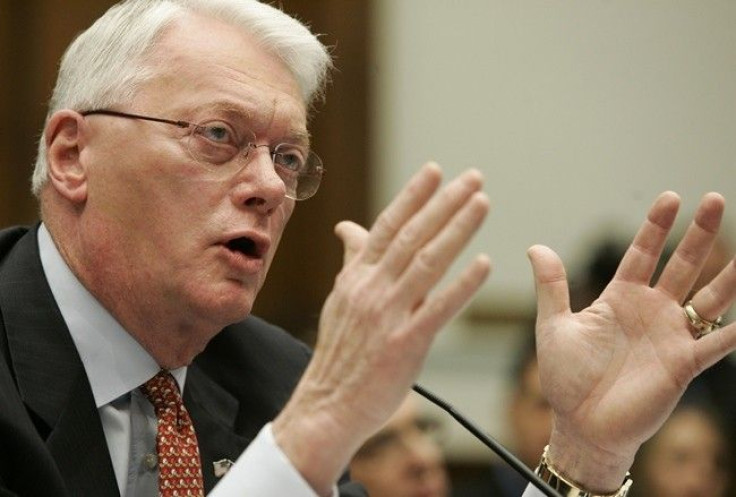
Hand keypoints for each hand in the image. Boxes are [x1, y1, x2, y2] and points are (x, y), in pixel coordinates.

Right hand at [273, 163, 490, 494]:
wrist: (328, 404)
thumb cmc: (340, 352)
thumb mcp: (340, 299)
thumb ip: (352, 260)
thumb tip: (350, 227)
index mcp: (356, 276)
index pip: (388, 226)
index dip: (413, 196)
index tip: (435, 171)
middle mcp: (371, 288)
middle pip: (413, 236)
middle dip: (445, 203)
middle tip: (473, 178)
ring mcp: (387, 315)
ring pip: (428, 263)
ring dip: (457, 230)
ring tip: (482, 204)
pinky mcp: (405, 344)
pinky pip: (438, 309)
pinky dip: (462, 285)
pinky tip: (483, 264)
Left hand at [528, 191, 735, 493]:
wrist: (580, 425)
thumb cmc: (566, 378)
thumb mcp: (554, 325)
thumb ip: (552, 286)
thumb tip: (535, 246)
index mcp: (619, 298)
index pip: (642, 254)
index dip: (657, 227)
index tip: (672, 198)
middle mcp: (651, 311)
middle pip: (681, 265)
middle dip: (698, 233)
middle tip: (715, 199)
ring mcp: (670, 336)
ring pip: (708, 297)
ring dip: (729, 273)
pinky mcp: (683, 364)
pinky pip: (717, 343)